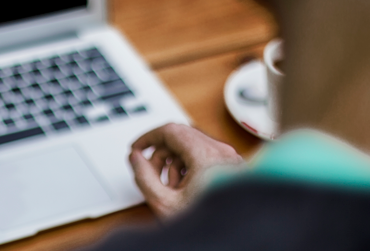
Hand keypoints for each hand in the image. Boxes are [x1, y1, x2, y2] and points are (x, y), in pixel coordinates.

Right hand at [128, 123, 244, 218]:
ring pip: (192, 147)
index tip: (136, 148)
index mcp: (206, 156)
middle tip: (149, 172)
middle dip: (160, 153)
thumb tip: (136, 158)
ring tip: (170, 187)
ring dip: (174, 162)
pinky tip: (185, 188)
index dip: (148, 138)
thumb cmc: (209, 224)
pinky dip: (189, 166)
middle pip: (181, 137)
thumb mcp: (165, 203)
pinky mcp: (233, 167)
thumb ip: (144, 177)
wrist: (233, 238)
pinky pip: (204, 156)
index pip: (170, 131)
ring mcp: (230, 158)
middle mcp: (222, 152)